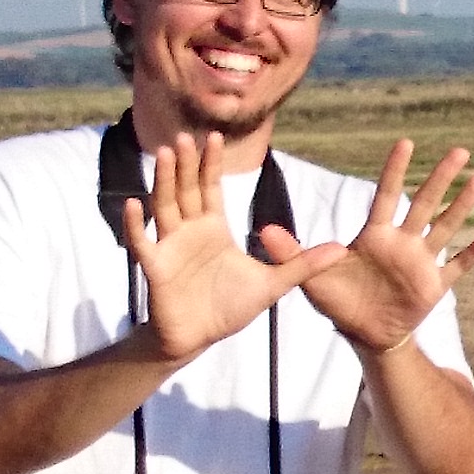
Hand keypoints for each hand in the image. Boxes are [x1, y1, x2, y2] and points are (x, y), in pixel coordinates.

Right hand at [121, 130, 344, 362]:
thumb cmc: (230, 308)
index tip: (213, 136)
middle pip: (187, 190)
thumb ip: (303, 265)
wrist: (200, 337)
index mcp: (214, 228)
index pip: (211, 188)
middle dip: (187, 164)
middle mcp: (189, 231)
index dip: (211, 164)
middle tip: (185, 136)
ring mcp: (169, 246)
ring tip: (165, 155)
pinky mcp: (155, 267)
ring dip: (164, 181)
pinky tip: (133, 203)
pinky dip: (136, 224)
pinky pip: (142, 242)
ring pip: (164, 207)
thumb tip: (340, 249)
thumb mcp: (272, 284)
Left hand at [280, 138, 473, 354]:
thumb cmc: (339, 302)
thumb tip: (264, 229)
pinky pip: (457, 265)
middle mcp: (402, 243)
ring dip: (463, 205)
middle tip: (460, 150)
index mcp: (375, 237)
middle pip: (425, 204)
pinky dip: (473, 252)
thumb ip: (292, 253)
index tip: (406, 143)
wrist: (365, 334)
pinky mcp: (434, 286)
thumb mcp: (311, 278)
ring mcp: (421, 262)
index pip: (386, 196)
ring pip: (446, 227)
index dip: (395, 171)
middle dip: (442, 178)